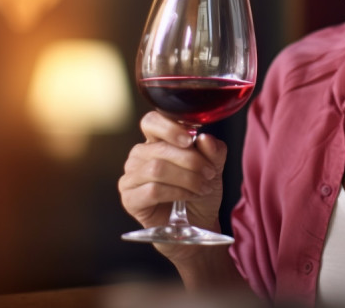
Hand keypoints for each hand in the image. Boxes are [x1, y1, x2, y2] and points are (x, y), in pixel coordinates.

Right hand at [118, 111, 227, 258]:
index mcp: (157, 141)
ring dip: (186, 178)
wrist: (198, 224)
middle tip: (209, 173)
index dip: (169, 127)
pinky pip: (152, 190)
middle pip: (159, 148)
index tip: (190, 139)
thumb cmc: (200, 192)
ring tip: (203, 187)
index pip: (151, 121)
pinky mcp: (130, 199)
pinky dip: (176, 192)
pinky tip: (189, 197)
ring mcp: (131, 177)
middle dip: (191, 161)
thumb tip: (205, 138)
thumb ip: (213, 151)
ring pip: (157, 169)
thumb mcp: (214, 168)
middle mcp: (140, 156)